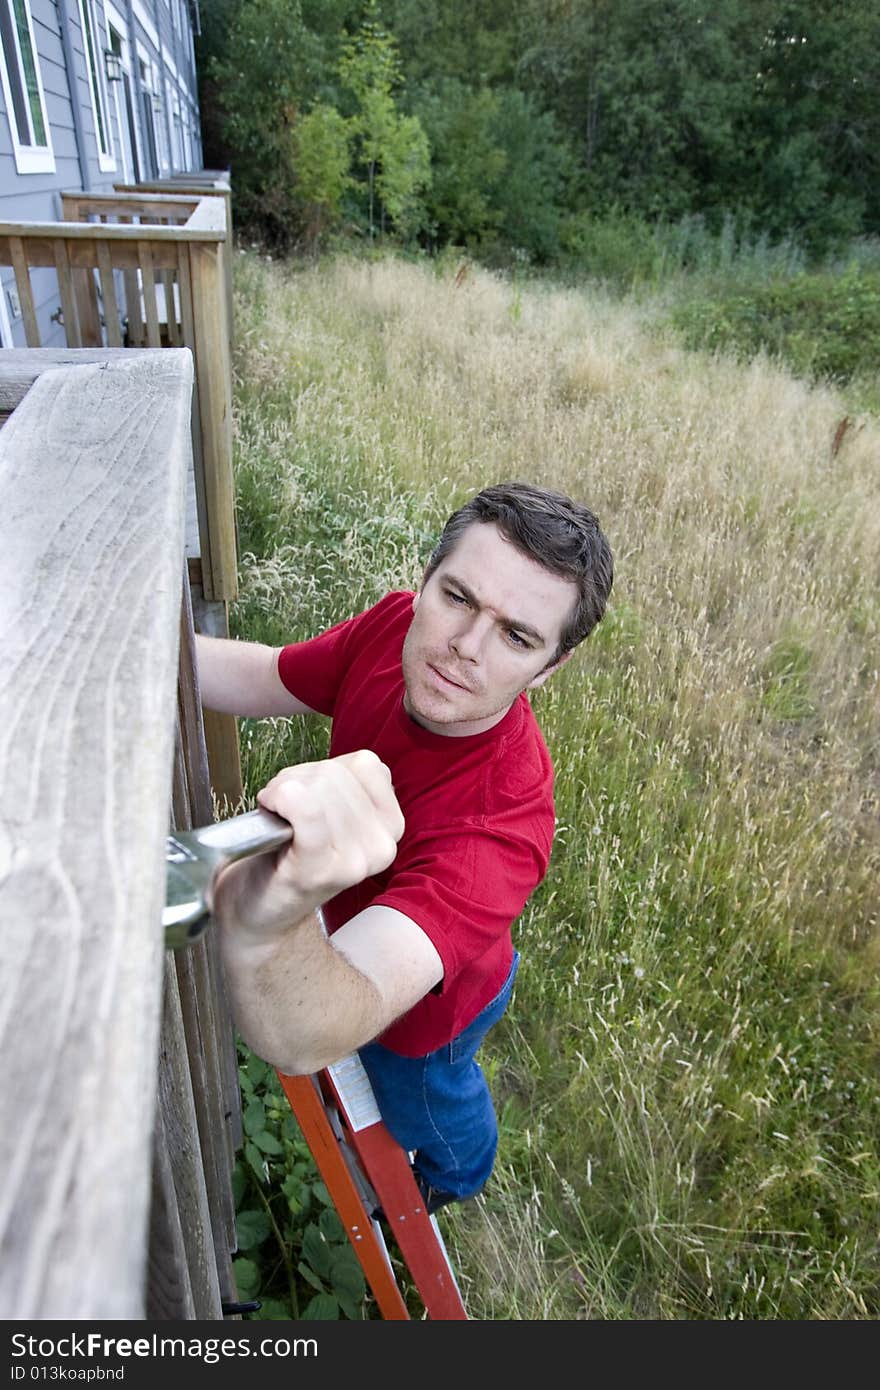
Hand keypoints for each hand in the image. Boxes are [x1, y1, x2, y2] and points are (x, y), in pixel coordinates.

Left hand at [212, 750, 403, 942]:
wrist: (257, 908)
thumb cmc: (289, 853)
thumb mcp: (335, 812)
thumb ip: (348, 782)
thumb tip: (338, 766)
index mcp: (391, 827)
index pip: (366, 764)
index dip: (325, 769)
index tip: (308, 794)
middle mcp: (382, 846)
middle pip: (335, 773)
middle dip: (298, 779)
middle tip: (284, 809)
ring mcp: (354, 861)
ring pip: (317, 785)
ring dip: (282, 789)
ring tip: (277, 817)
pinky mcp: (320, 869)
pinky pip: (306, 808)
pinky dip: (280, 798)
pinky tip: (271, 813)